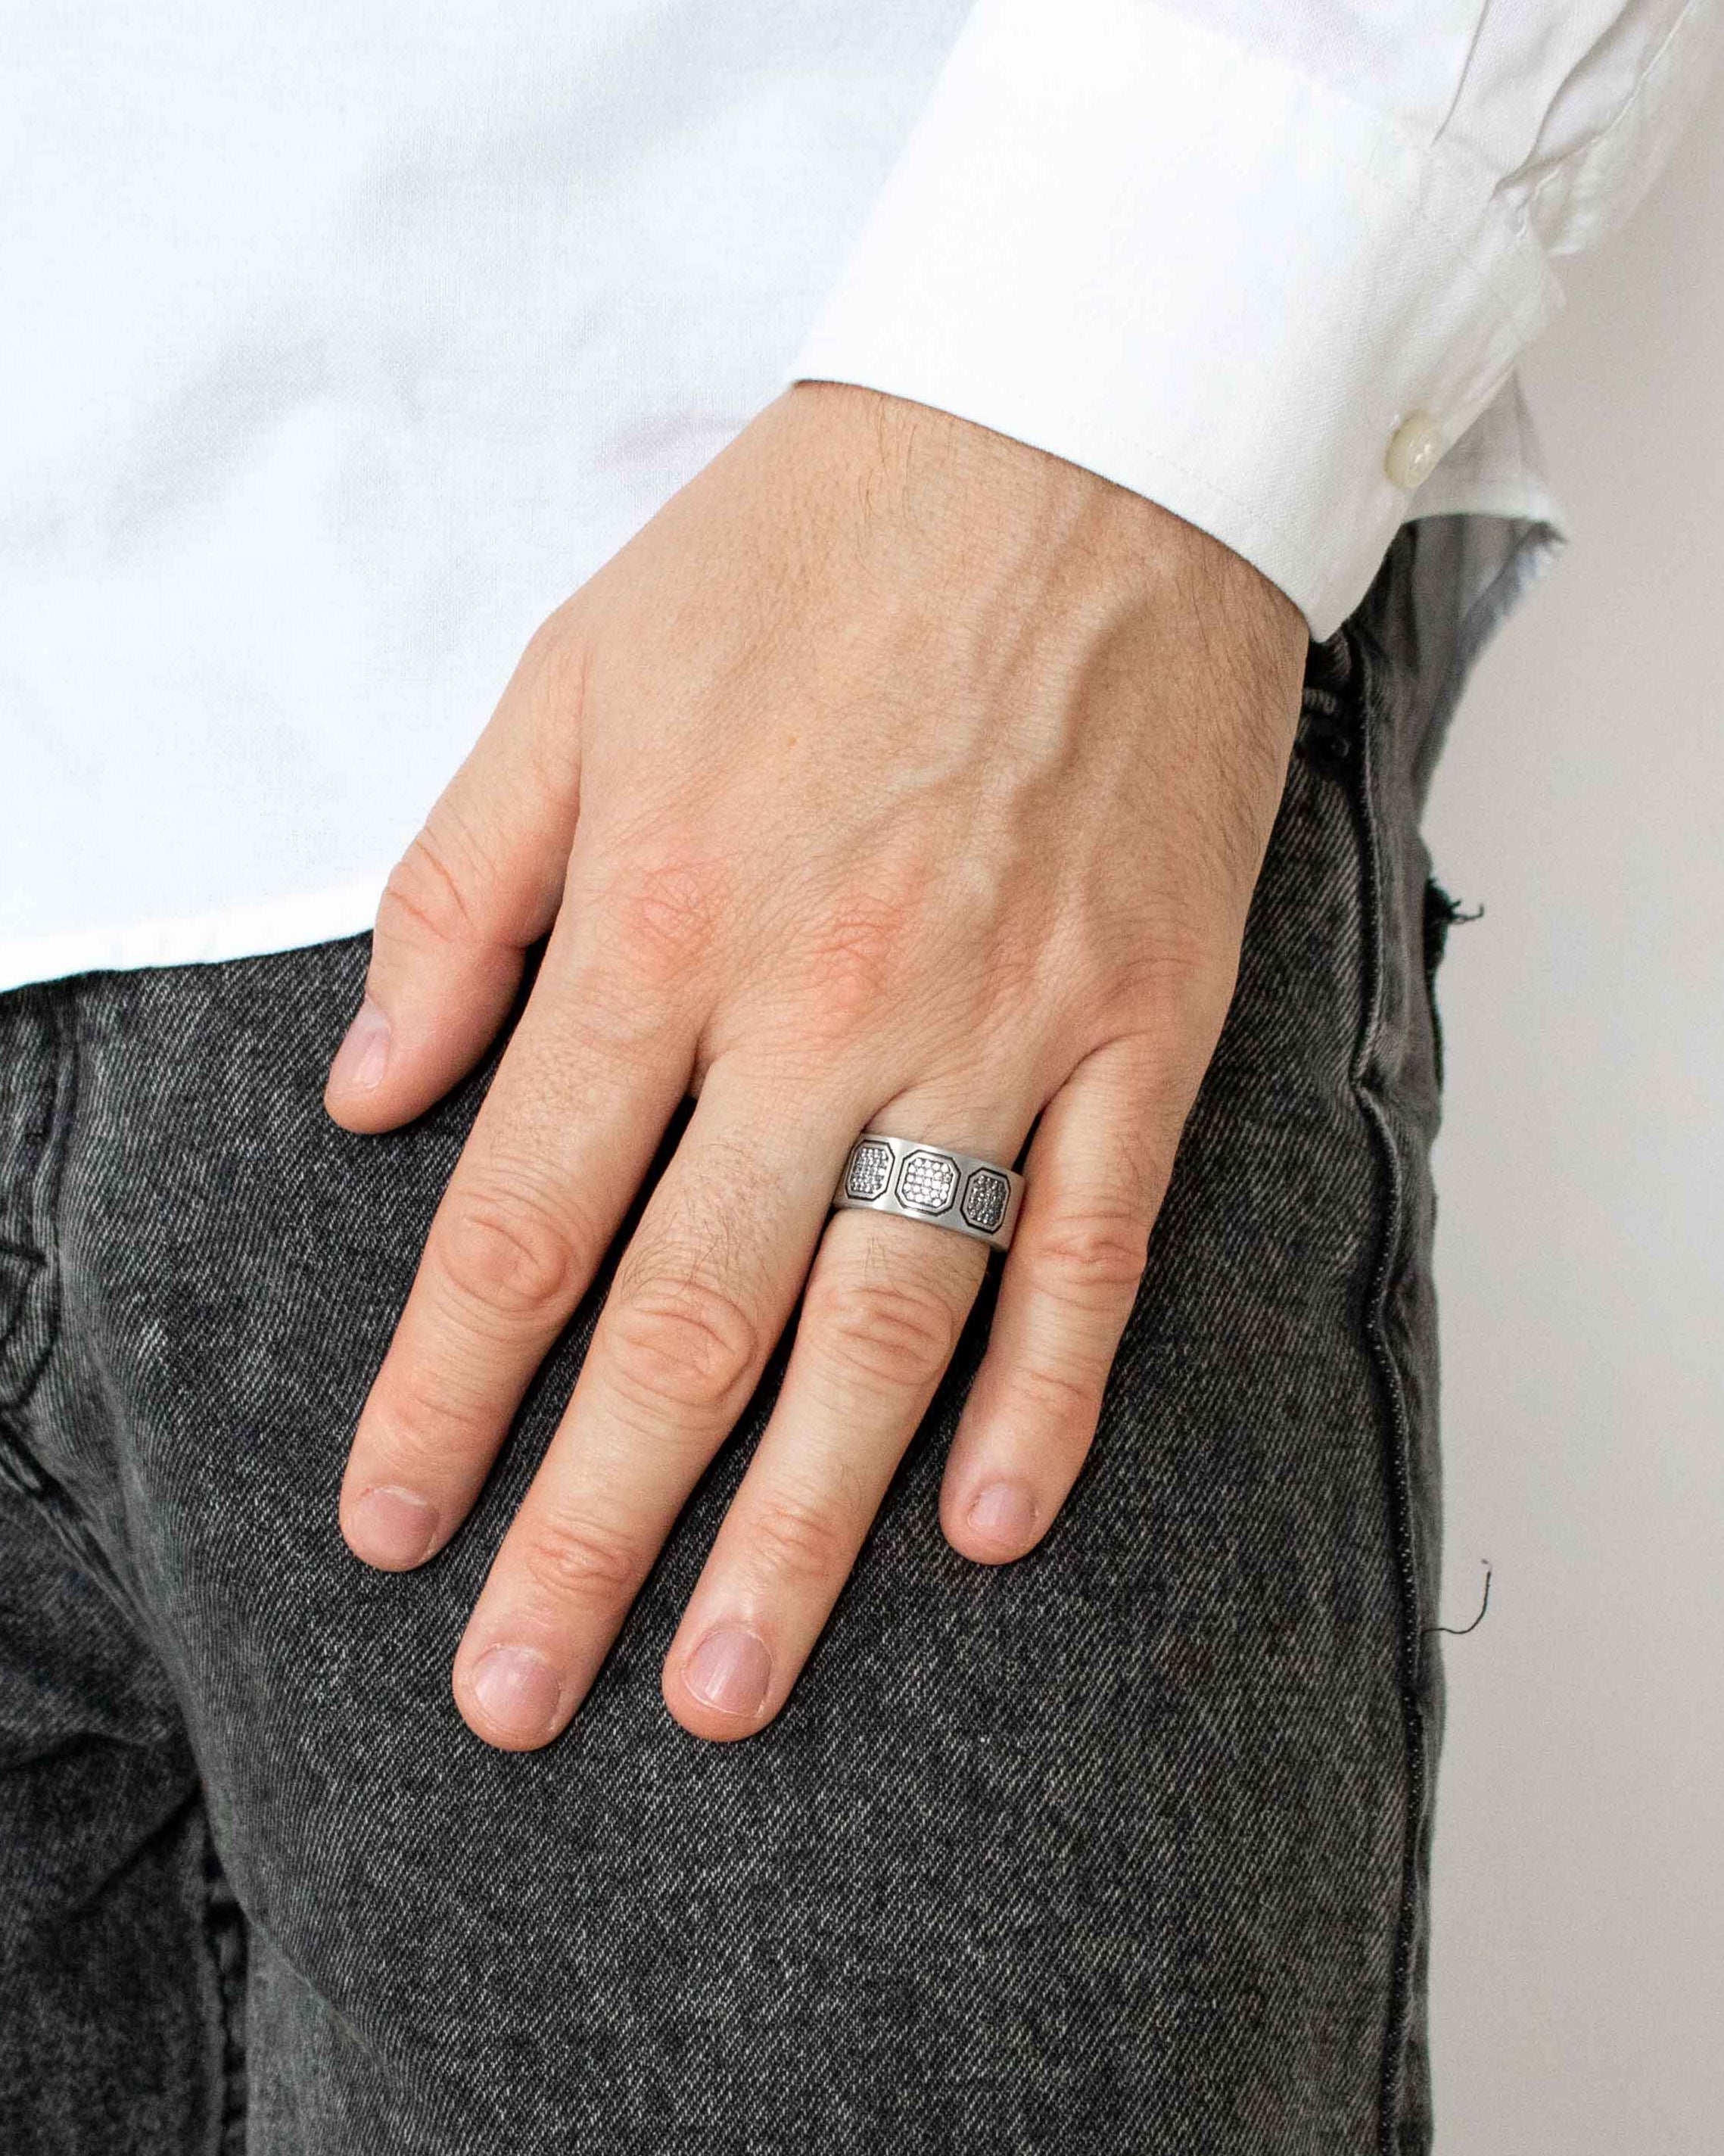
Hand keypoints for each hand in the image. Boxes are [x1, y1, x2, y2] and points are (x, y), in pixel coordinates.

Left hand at [325, 381, 1307, 1747]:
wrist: (1079, 434)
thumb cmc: (813, 547)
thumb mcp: (574, 678)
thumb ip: (462, 897)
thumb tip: (367, 1092)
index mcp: (660, 918)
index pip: (520, 1217)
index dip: (443, 1391)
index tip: (392, 1528)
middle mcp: (820, 1002)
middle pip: (684, 1319)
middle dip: (586, 1527)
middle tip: (517, 1694)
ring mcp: (999, 1023)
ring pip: (881, 1326)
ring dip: (797, 1525)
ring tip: (727, 1683)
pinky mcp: (1142, 1022)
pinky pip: (1094, 1245)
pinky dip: (1044, 1394)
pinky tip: (985, 1526)